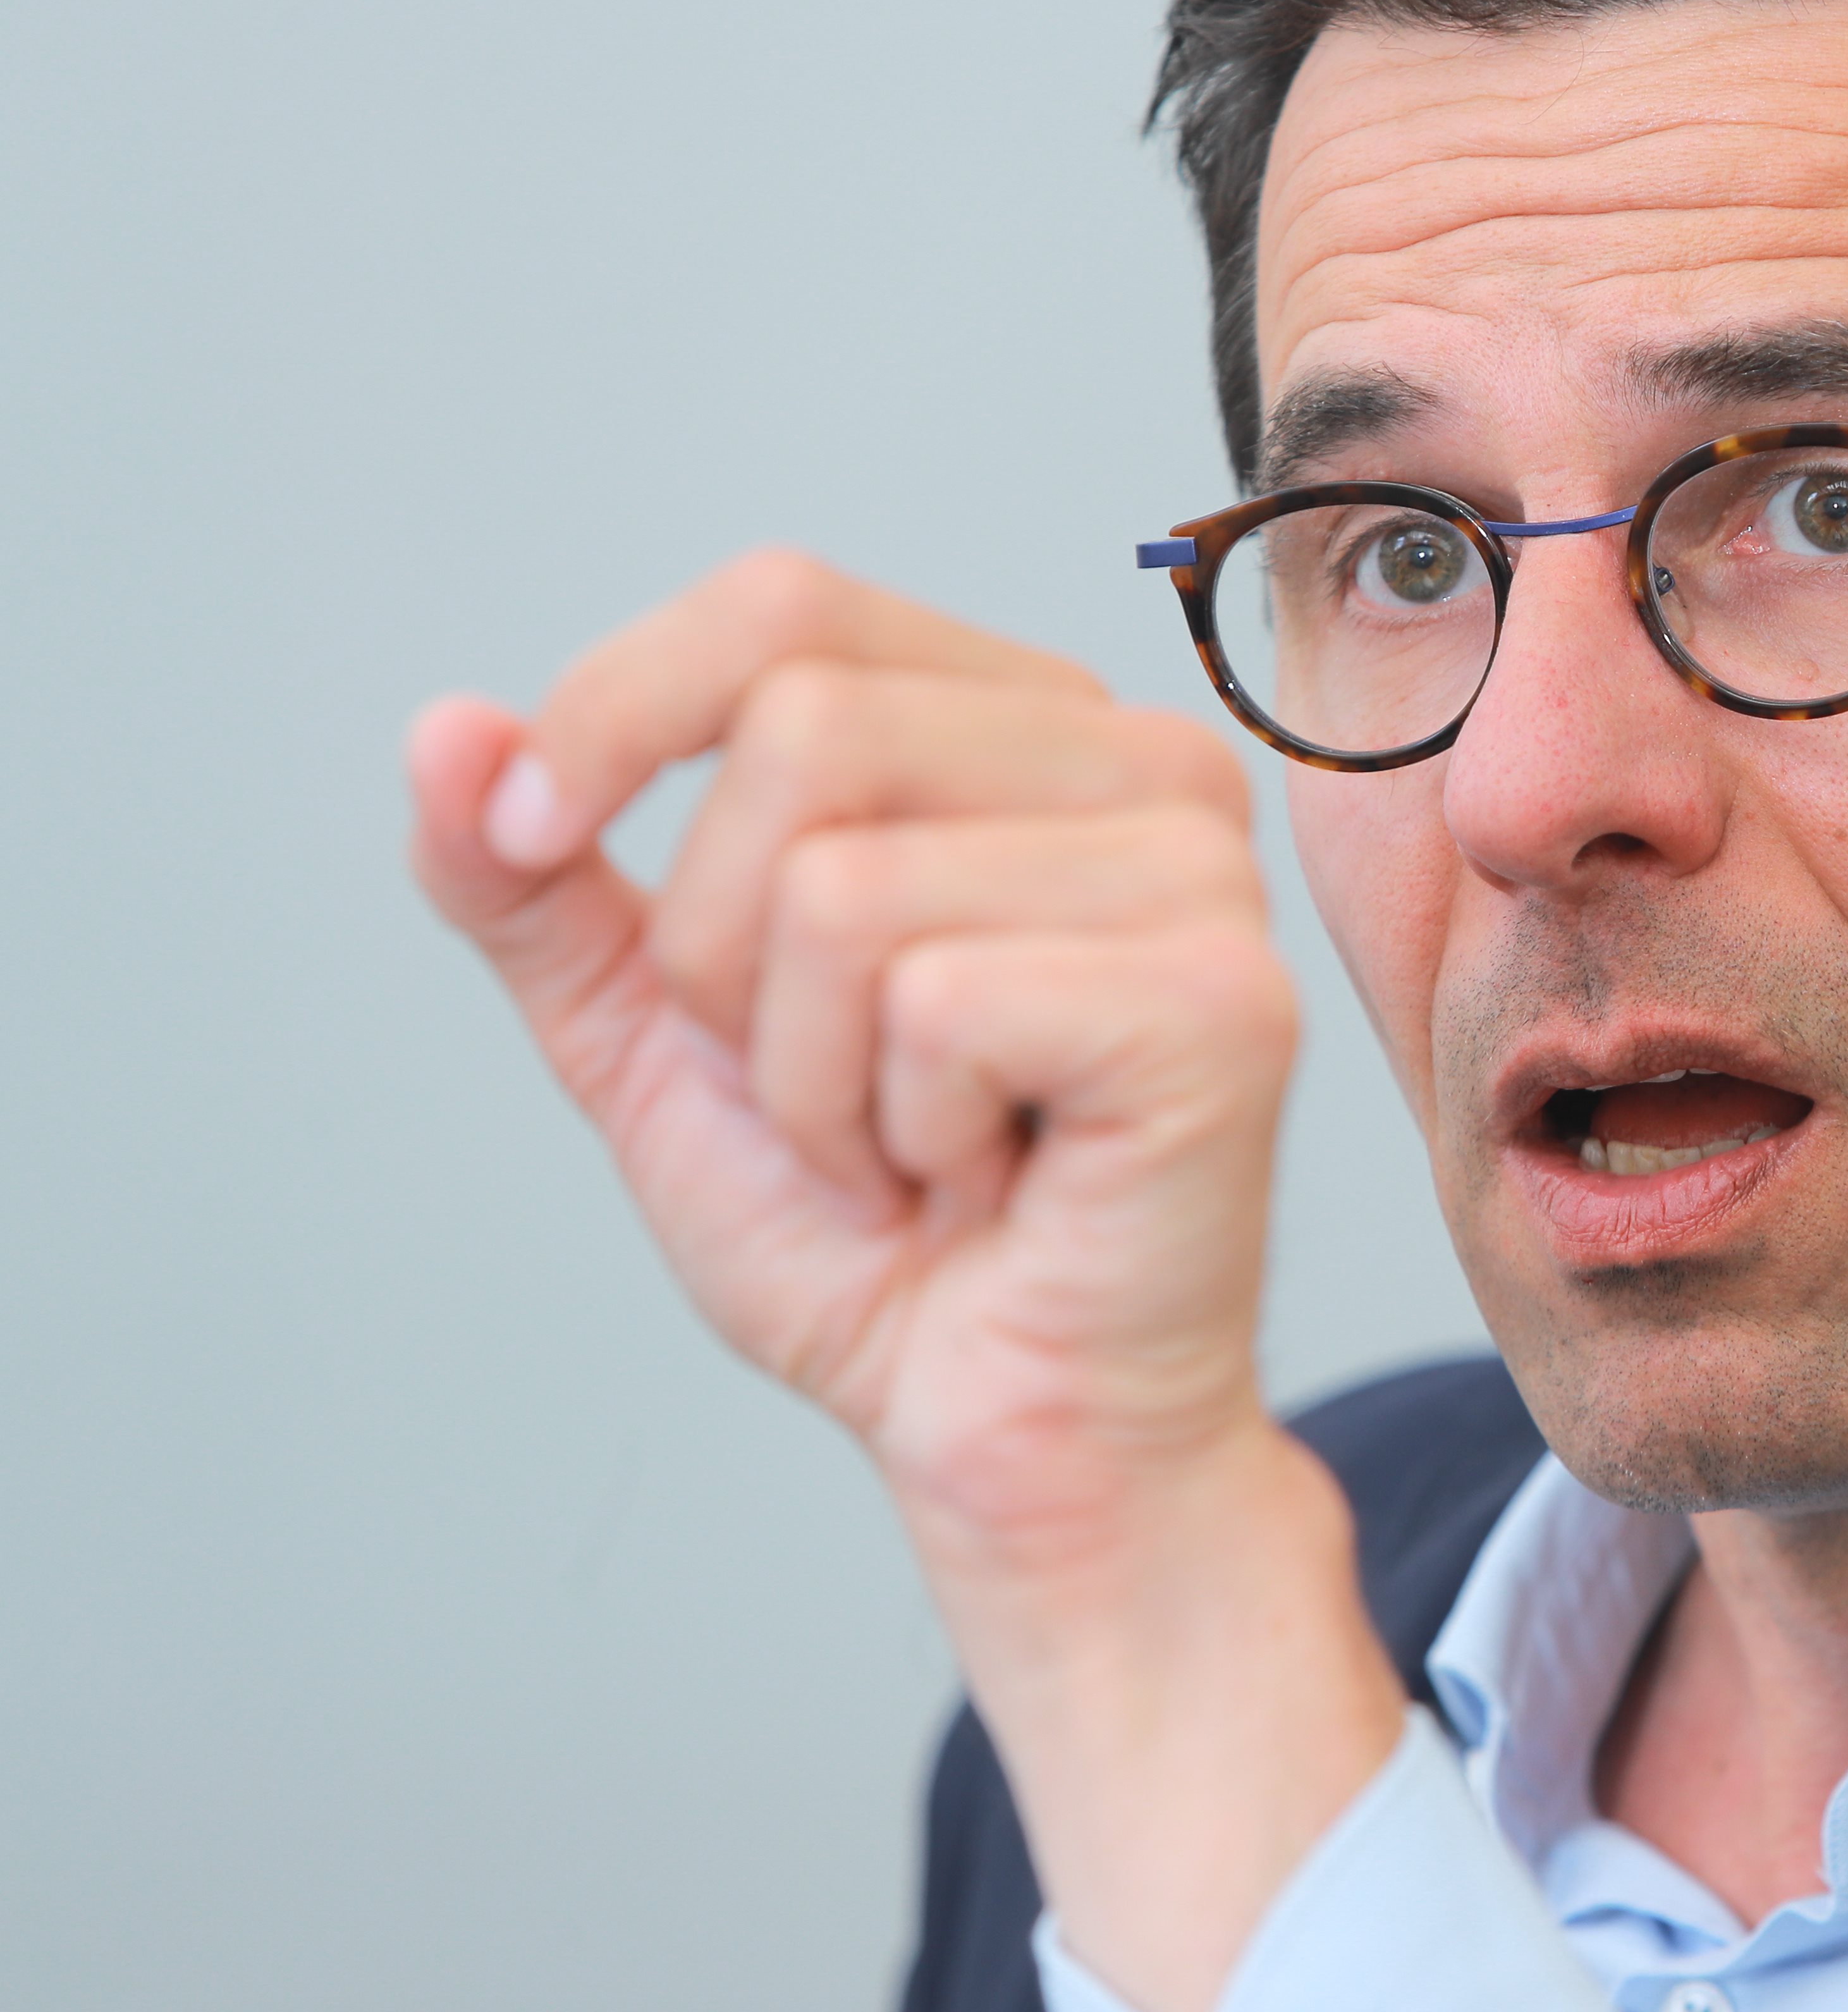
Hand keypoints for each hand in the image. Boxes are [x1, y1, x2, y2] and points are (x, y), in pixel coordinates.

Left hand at [408, 549, 1399, 2008]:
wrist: (1003, 1428)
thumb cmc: (878, 1236)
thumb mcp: (658, 1031)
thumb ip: (543, 885)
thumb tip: (445, 731)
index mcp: (1027, 726)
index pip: (785, 603)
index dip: (616, 710)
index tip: (536, 841)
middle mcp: (1143, 762)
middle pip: (803, 723)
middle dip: (723, 954)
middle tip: (826, 1085)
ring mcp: (1201, 876)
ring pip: (842, 882)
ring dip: (811, 1071)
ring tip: (913, 1143)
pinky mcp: (1220, 1003)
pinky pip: (934, 1001)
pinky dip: (900, 1129)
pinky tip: (984, 1180)